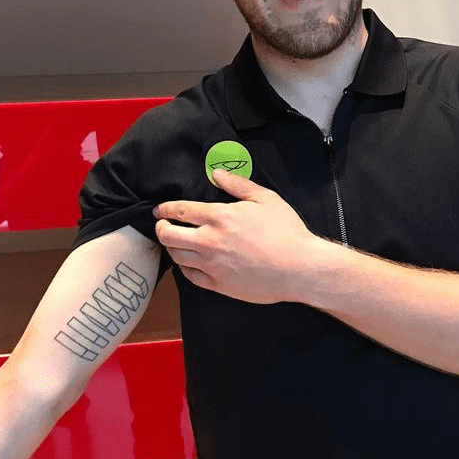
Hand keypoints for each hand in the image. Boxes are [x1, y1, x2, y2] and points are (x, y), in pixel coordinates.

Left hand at [154, 169, 317, 303]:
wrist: (298, 267)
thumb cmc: (285, 231)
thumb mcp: (265, 198)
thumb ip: (237, 184)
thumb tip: (216, 174)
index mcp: (219, 217)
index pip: (180, 211)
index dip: (165, 209)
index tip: (160, 210)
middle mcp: (210, 241)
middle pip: (169, 235)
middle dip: (160, 228)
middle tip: (162, 225)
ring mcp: (212, 265)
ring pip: (177, 256)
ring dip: (170, 247)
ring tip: (173, 242)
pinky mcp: (218, 284)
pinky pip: (190, 276)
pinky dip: (184, 268)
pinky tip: (187, 263)